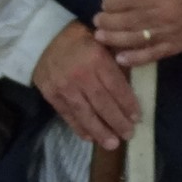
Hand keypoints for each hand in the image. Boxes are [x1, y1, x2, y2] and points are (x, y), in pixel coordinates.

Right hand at [32, 21, 138, 151]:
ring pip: (85, 113)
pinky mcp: (51, 95)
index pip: (116, 86)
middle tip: (129, 135)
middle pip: (102, 103)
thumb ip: (116, 62)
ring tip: (112, 144)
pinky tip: (90, 137)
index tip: (137, 118)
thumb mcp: (102, 42)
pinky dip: (79, 127)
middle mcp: (81, 75)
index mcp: (97, 59)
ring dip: (100, 130)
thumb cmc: (79, 40)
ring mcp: (64, 87)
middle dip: (117, 121)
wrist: (43, 38)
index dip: (128, 104)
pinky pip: (68, 115)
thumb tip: (132, 86)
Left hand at [95, 0, 181, 68]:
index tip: (104, 4)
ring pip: (135, 38)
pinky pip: (150, 55)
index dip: (113, 3)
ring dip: (114, 39)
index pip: (129, 0)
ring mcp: (166, 33)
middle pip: (128, 20)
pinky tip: (120, 58)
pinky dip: (134, 58)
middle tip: (98, 22)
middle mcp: (160, 14)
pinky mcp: (172, 47)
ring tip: (101, 37)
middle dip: (109, 21)